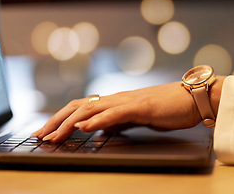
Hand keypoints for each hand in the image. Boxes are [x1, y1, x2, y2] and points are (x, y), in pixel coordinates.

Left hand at [32, 77, 223, 142]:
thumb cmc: (169, 109)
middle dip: (56, 121)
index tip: (47, 132)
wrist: (194, 98)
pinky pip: (114, 114)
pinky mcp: (140, 106)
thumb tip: (100, 130)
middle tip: (39, 135)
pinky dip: (96, 120)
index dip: (61, 119)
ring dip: (69, 122)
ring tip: (52, 135)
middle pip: (78, 105)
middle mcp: (117, 98)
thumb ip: (118, 122)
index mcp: (115, 102)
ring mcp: (128, 101)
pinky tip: (83, 127)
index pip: (82, 107)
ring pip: (91, 108)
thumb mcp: (137, 119)